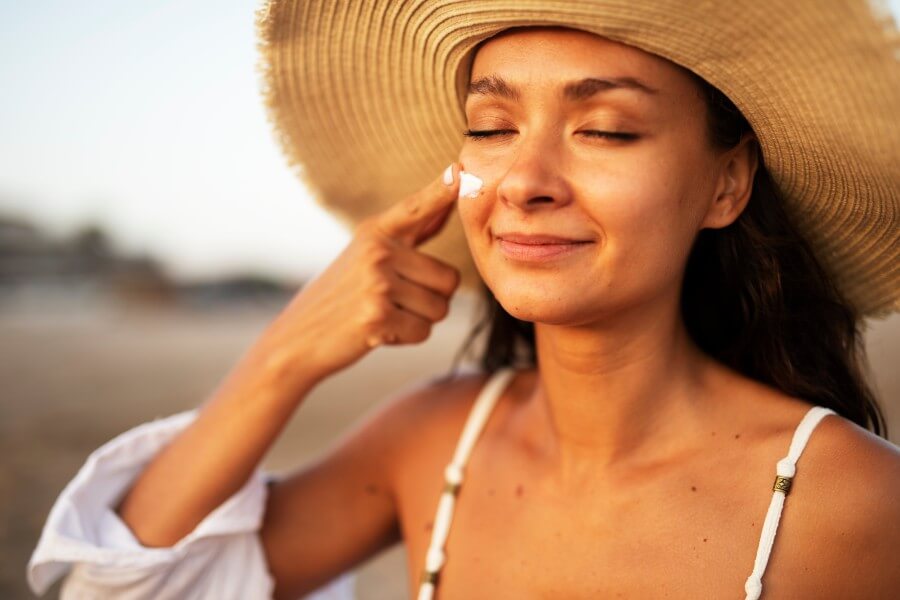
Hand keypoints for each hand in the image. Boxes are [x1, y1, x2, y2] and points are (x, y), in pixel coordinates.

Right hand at [257, 163, 463, 384]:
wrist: (297, 338)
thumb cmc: (340, 297)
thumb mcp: (366, 255)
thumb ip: (410, 234)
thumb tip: (448, 204)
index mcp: (375, 232)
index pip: (416, 208)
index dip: (441, 190)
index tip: (460, 169)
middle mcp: (378, 252)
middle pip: (449, 279)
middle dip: (432, 299)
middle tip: (395, 302)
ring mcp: (377, 283)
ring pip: (440, 308)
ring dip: (419, 320)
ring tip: (384, 314)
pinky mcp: (377, 316)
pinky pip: (423, 331)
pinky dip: (407, 338)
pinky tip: (378, 331)